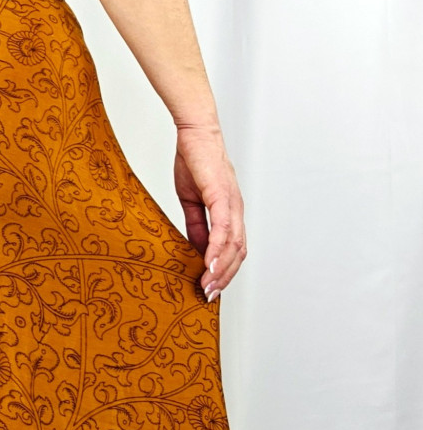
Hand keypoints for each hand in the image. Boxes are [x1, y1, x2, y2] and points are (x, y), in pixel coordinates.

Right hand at [173, 122, 246, 299]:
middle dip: (224, 278)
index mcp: (230, 212)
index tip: (209, 288)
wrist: (194, 133)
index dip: (224, 271)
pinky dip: (216, 250)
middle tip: (208, 296)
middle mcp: (236, 210)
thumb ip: (196, 224)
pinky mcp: (221, 195)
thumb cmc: (194, 161)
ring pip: (233, 246)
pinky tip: (207, 265)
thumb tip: (197, 248)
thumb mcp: (191, 200)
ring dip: (220, 270)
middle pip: (238, 253)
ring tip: (206, 287)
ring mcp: (231, 203)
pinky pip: (222, 229)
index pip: (233, 249)